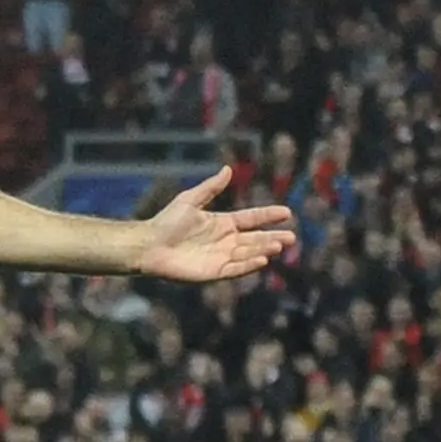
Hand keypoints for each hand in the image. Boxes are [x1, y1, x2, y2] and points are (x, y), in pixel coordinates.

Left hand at [133, 167, 293, 283]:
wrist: (149, 244)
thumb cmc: (167, 222)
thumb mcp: (191, 200)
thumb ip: (211, 187)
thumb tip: (228, 169)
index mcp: (222, 223)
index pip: (251, 219)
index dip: (268, 216)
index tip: (287, 212)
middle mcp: (225, 241)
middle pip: (254, 239)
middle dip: (273, 238)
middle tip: (291, 237)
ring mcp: (220, 257)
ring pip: (248, 254)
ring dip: (264, 250)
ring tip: (279, 245)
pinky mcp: (213, 272)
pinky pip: (235, 269)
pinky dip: (249, 265)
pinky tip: (262, 260)